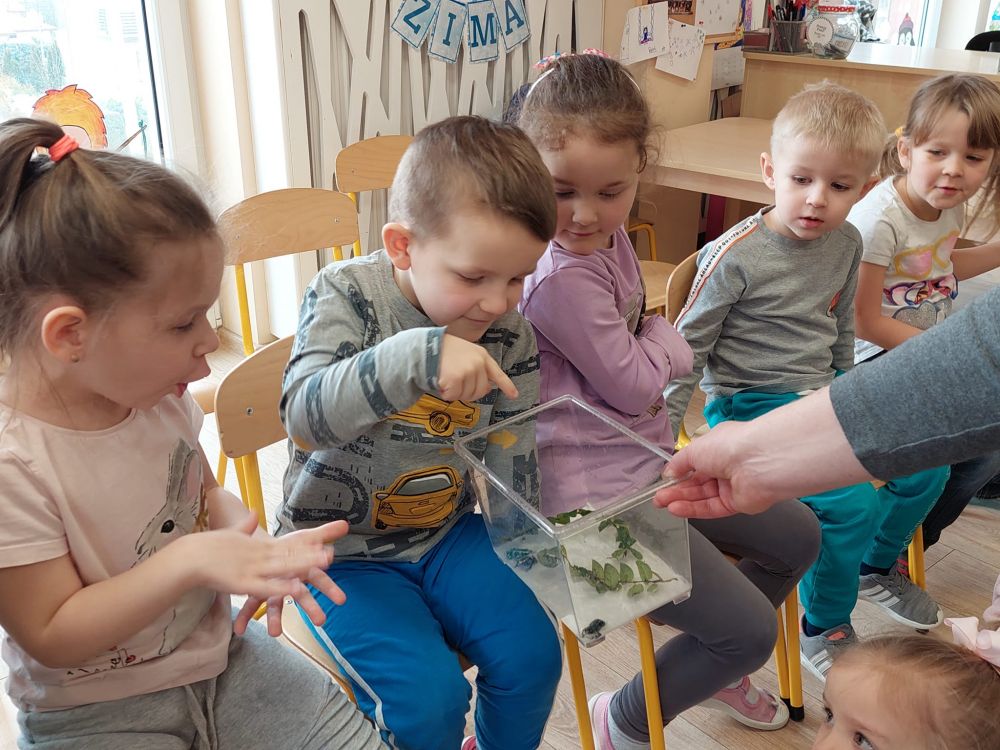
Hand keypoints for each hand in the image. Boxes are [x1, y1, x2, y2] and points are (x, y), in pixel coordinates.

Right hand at [189, 515, 341, 601]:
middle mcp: (259, 555)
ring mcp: (252, 568)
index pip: (286, 544)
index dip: (305, 544)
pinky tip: (296, 588)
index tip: (325, 541)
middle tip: (332, 553)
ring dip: (305, 565)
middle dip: (311, 555)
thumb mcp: (232, 534)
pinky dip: (281, 587)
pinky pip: (266, 587)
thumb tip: (254, 513)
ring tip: (325, 564)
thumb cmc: (208, 547)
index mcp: (257, 545)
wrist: (189, 556)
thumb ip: (246, 526)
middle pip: (290, 555)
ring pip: (284, 567)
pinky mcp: (243, 583)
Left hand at [233, 521, 349, 636]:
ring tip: (275, 633)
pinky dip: (245, 616)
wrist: (264, 549)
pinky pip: (250, 605)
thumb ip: (325, 533)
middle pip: (302, 595)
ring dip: (275, 619)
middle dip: (311, 608)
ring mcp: (272, 589)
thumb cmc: (288, 548)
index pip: (321, 579)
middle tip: (321, 620)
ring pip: (276, 605)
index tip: (341, 599)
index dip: (331, 588)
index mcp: (302, 569)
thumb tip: (345, 524)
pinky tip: (239, 629)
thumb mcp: (307, 538)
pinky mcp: (256, 592)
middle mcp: (289, 582)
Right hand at [438, 334, 517, 401]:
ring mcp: (468, 371)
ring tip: (446, 378)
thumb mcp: (465, 353)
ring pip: (466, 395)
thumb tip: (487, 388)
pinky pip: (453, 396)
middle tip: (455, 384)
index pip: (497, 374)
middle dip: (468, 393)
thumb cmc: (443, 350)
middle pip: (480, 391)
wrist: (427, 346)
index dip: (507, 386)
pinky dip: (445, 393)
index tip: (514, 395)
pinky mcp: (456, 379)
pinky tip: (441, 381)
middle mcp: (478, 363)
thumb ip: (478, 369)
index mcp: (482, 356)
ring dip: (455, 392)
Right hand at [653, 421, 779, 517]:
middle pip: (697, 482)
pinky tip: (676, 509)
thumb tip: (668, 472)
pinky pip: (712, 508)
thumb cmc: (727, 446)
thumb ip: (679, 463)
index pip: (695, 463)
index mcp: (717, 447)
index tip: (663, 481)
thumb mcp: (695, 449)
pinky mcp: (737, 503)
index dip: (678, 473)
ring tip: (661, 503)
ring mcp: (732, 486)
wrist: (758, 462)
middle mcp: (726, 466)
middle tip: (657, 497)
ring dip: (681, 500)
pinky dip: (694, 509)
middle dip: (676, 489)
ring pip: (702, 496)